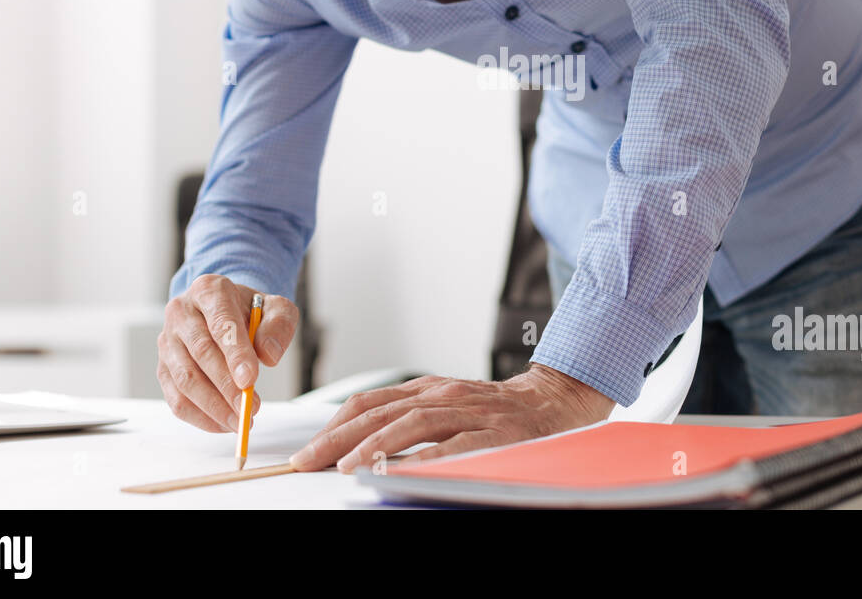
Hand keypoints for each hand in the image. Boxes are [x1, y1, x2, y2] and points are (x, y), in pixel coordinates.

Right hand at [157, 274, 297, 432]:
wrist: (225, 311)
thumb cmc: (250, 311)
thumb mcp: (276, 308)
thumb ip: (278, 326)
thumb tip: (268, 355)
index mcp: (209, 290)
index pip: (221, 323)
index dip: (235, 353)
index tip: (250, 379)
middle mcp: (181, 313)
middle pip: (201, 353)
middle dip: (226, 386)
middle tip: (249, 408)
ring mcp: (167, 341)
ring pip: (185, 379)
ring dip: (213, 406)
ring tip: (240, 422)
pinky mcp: (163, 367)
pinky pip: (176, 398)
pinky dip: (200, 417)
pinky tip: (223, 424)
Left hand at [289, 363, 615, 472]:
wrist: (553, 402)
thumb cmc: (496, 411)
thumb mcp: (447, 405)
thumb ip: (409, 417)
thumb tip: (357, 442)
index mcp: (428, 389)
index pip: (370, 401)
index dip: (334, 423)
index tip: (307, 449)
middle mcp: (443, 395)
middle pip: (381, 412)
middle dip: (339, 437)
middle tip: (309, 461)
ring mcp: (468, 412)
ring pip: (411, 424)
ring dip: (374, 445)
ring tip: (346, 466)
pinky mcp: (493, 433)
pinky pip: (454, 446)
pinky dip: (425, 459)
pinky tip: (402, 472)